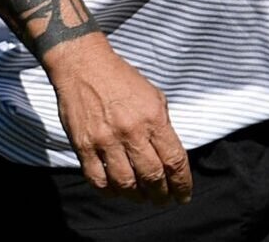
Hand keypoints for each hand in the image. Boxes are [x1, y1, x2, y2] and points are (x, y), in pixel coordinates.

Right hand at [43, 33, 192, 205]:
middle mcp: (131, 132)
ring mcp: (106, 141)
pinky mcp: (84, 146)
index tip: (184, 195)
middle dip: (162, 195)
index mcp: (154, 118)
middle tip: (164, 200)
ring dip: (137, 196)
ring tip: (143, 198)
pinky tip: (118, 191)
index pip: (174, 160)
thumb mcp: (155, 97)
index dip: (182, 183)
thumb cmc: (123, 80)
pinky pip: (98, 180)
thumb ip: (163, 127)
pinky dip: (110, 191)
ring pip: (125, 183)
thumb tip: (170, 157)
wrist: (85, 67)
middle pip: (152, 176)